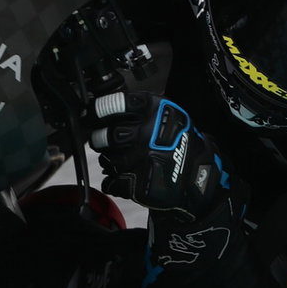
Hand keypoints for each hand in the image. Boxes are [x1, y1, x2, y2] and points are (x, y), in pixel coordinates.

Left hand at [89, 92, 225, 217]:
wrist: (198, 174)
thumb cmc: (177, 141)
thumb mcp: (165, 113)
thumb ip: (137, 108)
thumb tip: (100, 104)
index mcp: (153, 112)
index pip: (114, 104)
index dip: (97, 110)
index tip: (89, 114)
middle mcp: (146, 134)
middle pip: (105, 135)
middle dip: (100, 140)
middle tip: (105, 141)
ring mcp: (141, 159)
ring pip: (107, 159)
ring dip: (111, 161)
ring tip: (125, 160)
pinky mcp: (139, 183)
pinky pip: (112, 182)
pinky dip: (115, 181)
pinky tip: (127, 177)